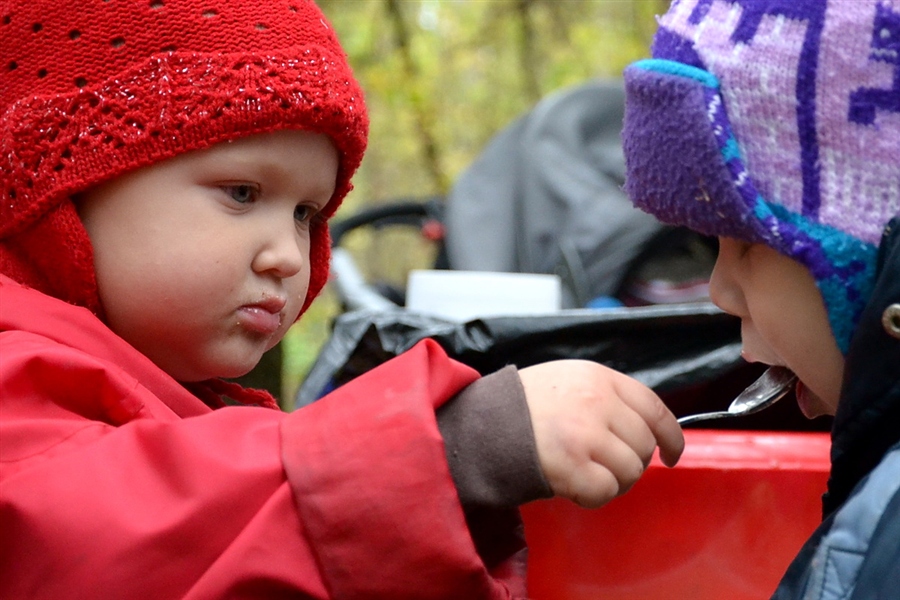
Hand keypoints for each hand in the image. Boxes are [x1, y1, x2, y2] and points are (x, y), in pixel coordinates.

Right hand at [518, 360, 683, 508]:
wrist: (482, 425)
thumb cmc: (522, 407)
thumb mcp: (566, 381)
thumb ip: (605, 396)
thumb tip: (644, 431)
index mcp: (598, 377)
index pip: (654, 408)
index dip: (671, 437)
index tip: (671, 454)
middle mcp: (597, 402)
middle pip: (643, 444)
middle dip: (631, 462)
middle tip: (605, 467)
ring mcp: (586, 434)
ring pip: (630, 470)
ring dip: (613, 481)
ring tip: (585, 476)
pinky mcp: (572, 465)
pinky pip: (607, 491)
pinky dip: (595, 497)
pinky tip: (574, 488)